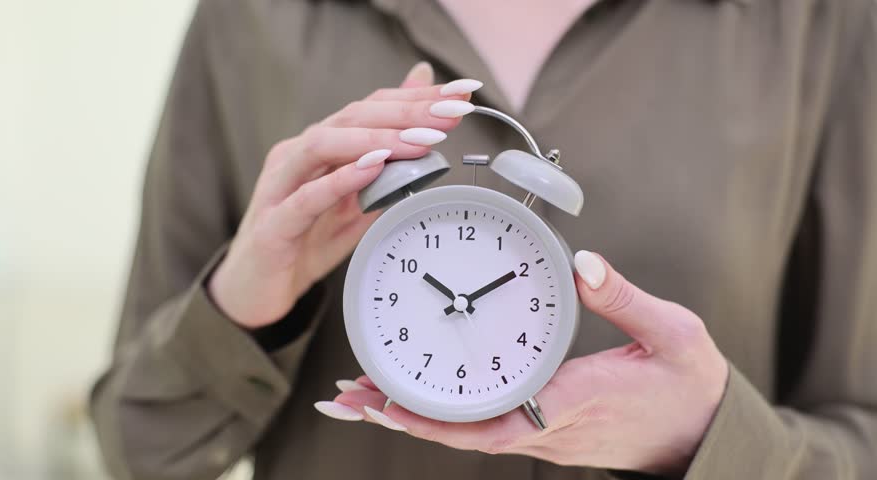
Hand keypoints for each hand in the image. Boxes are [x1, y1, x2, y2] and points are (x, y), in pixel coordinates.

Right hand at [208, 64, 483, 327]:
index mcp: (321, 146)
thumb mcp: (359, 202)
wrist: (258, 290)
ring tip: (421, 140)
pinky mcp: (273, 224)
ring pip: (324, 144)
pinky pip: (305, 197)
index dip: (416, 97)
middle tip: (453, 112)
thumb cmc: (307, 241)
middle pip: (353, 116)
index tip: (462, 95)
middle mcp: (298, 155)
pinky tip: (372, 168)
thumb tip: (426, 134)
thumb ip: (387, 167)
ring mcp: (280, 185)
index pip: (372, 108)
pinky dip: (340, 180)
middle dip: (408, 111)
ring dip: (377, 139)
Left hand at [322, 251, 728, 476]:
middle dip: (403, 417)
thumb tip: (583, 262)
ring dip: (414, 414)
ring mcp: (544, 432)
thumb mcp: (672, 335)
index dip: (435, 419)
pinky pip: (483, 423)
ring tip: (364, 395)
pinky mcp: (545, 426)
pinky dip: (443, 412)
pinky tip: (416, 393)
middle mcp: (549, 428)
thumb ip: (625, 299)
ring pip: (466, 430)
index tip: (388, 404)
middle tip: (349, 396)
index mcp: (573, 405)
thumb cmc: (688, 389)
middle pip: (461, 431)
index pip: (492, 424)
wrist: (705, 434)